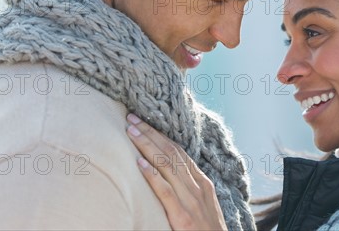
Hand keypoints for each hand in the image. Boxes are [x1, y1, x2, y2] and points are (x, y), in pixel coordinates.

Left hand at [126, 113, 226, 230]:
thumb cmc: (208, 230)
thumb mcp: (203, 204)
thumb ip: (189, 188)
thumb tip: (170, 173)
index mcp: (202, 182)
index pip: (179, 151)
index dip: (160, 135)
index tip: (143, 123)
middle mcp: (197, 186)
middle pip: (171, 152)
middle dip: (150, 134)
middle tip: (131, 118)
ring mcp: (190, 201)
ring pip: (167, 165)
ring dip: (147, 146)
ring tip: (131, 132)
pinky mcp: (181, 217)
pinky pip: (165, 192)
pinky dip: (152, 175)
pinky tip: (139, 163)